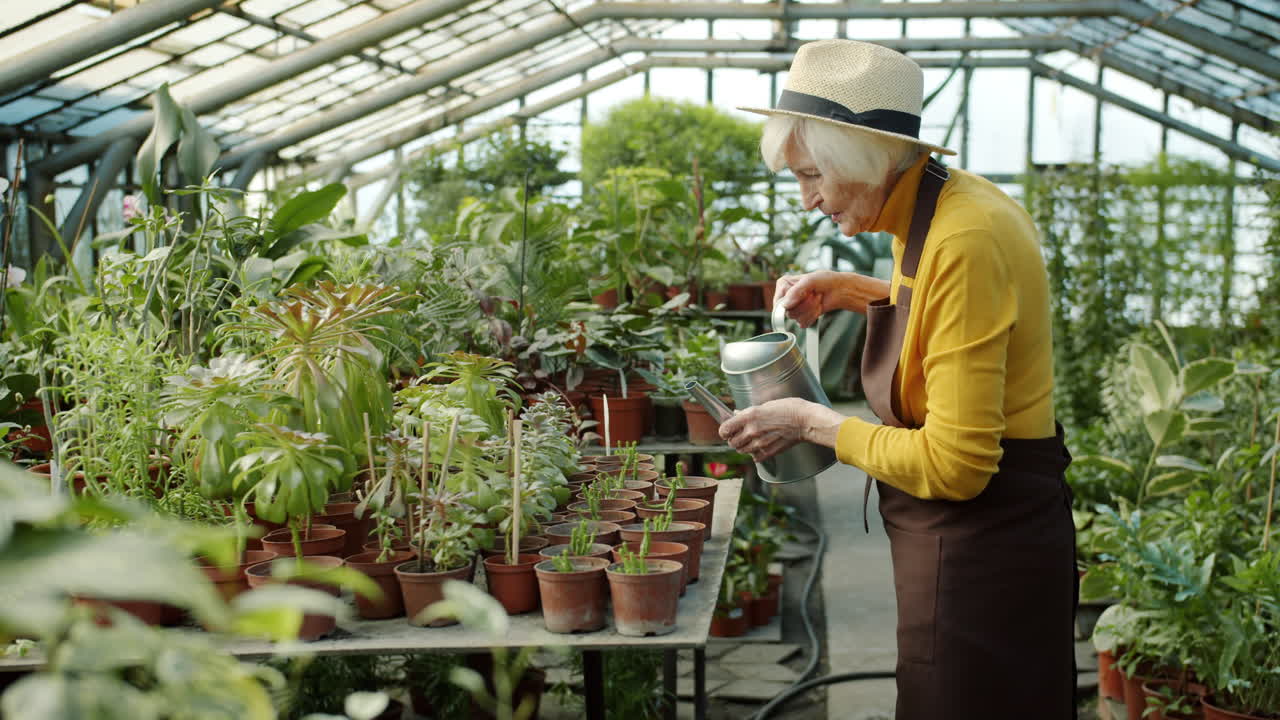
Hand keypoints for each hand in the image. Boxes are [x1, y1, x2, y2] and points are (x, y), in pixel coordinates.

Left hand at [718, 398, 845, 462]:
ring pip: (742, 451)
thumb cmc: (790, 409)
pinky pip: (755, 458)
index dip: (724, 431)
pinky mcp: (769, 452)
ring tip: (751, 441)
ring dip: (744, 447)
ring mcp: (760, 443)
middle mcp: (752, 430)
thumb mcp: (767, 405)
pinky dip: (756, 454)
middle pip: (732, 443)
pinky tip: (761, 447)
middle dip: (734, 440)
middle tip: (740, 435)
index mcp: (750, 416)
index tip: (727, 431)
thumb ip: (749, 412)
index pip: (725, 429)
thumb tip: (737, 413)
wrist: (806, 421)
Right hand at [775, 271, 889, 324]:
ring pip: (796, 318)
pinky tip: (818, 308)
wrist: (839, 290)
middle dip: (805, 305)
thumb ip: (795, 292)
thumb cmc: (825, 280)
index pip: (778, 301)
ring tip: (817, 300)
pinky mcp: (802, 316)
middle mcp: (787, 297)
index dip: (791, 302)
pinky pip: (803, 323)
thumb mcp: (809, 281)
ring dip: (811, 310)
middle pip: (788, 312)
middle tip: (813, 295)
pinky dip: (813, 316)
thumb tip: (785, 305)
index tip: (803, 294)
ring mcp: (794, 308)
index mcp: (784, 285)